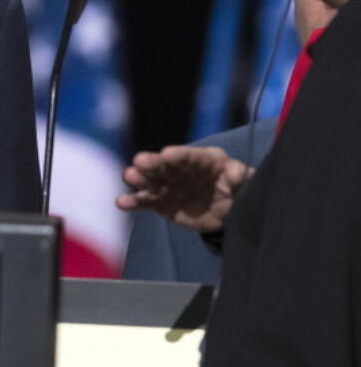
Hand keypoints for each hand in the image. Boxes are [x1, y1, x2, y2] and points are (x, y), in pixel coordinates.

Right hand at [115, 145, 252, 232]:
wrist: (227, 212)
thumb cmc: (236, 188)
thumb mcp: (245, 179)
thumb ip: (240, 175)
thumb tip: (235, 175)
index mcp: (200, 159)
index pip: (188, 156)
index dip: (177, 155)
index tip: (166, 155)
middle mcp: (178, 169)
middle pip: (163, 165)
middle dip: (151, 163)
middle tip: (139, 163)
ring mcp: (167, 186)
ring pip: (149, 181)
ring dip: (138, 179)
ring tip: (129, 177)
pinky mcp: (160, 203)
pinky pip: (144, 202)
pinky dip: (132, 202)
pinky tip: (121, 203)